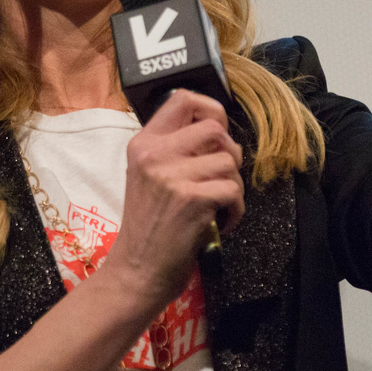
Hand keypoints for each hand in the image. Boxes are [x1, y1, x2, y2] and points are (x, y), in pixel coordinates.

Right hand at [108, 90, 243, 311]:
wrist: (136, 271)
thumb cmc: (147, 228)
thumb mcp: (147, 177)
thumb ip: (172, 150)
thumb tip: (216, 133)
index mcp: (143, 144)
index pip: (182, 99)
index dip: (211, 109)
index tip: (217, 133)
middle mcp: (154, 154)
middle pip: (215, 128)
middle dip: (230, 153)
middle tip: (221, 178)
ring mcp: (171, 176)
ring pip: (229, 161)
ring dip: (234, 187)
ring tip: (218, 206)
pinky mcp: (191, 199)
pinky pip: (234, 190)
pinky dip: (236, 210)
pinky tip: (221, 223)